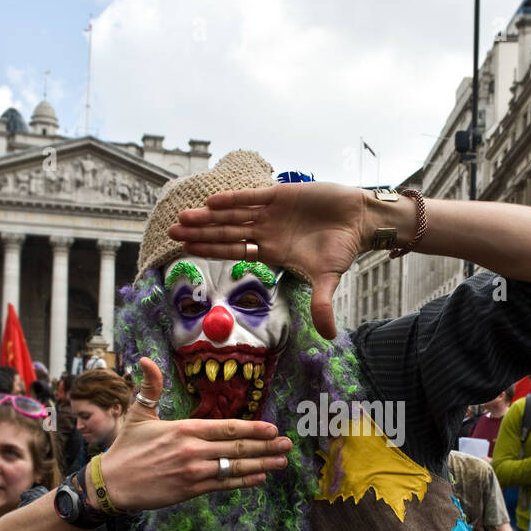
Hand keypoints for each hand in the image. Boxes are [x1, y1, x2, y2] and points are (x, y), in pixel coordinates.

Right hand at [93, 358, 292, 512]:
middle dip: (265, 446)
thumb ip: (150, 387)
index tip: (272, 428)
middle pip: (237, 448)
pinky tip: (260, 477)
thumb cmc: (127, 448)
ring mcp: (194, 472)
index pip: (226, 428)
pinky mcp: (191, 490)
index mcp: (184, 429)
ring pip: (235, 468)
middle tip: (287, 445)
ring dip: (262, 464)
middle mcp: (193, 450)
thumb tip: (144, 359)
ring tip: (281, 461)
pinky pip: (224, 484)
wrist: (113, 483)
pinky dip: (244, 481)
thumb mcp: (138, 413)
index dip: (253, 429)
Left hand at [168, 181, 369, 338]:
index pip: (233, 251)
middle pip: (226, 232)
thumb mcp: (329, 279)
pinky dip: (234, 199)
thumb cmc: (342, 248)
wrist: (358, 220)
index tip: (186, 250)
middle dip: (200, 231)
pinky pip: (252, 196)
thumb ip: (322, 304)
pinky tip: (212, 202)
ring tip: (184, 216)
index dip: (210, 250)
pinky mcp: (280, 194)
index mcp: (271, 251)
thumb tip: (329, 336)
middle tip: (172, 231)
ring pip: (233, 214)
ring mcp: (271, 212)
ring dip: (209, 215)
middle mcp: (266, 231)